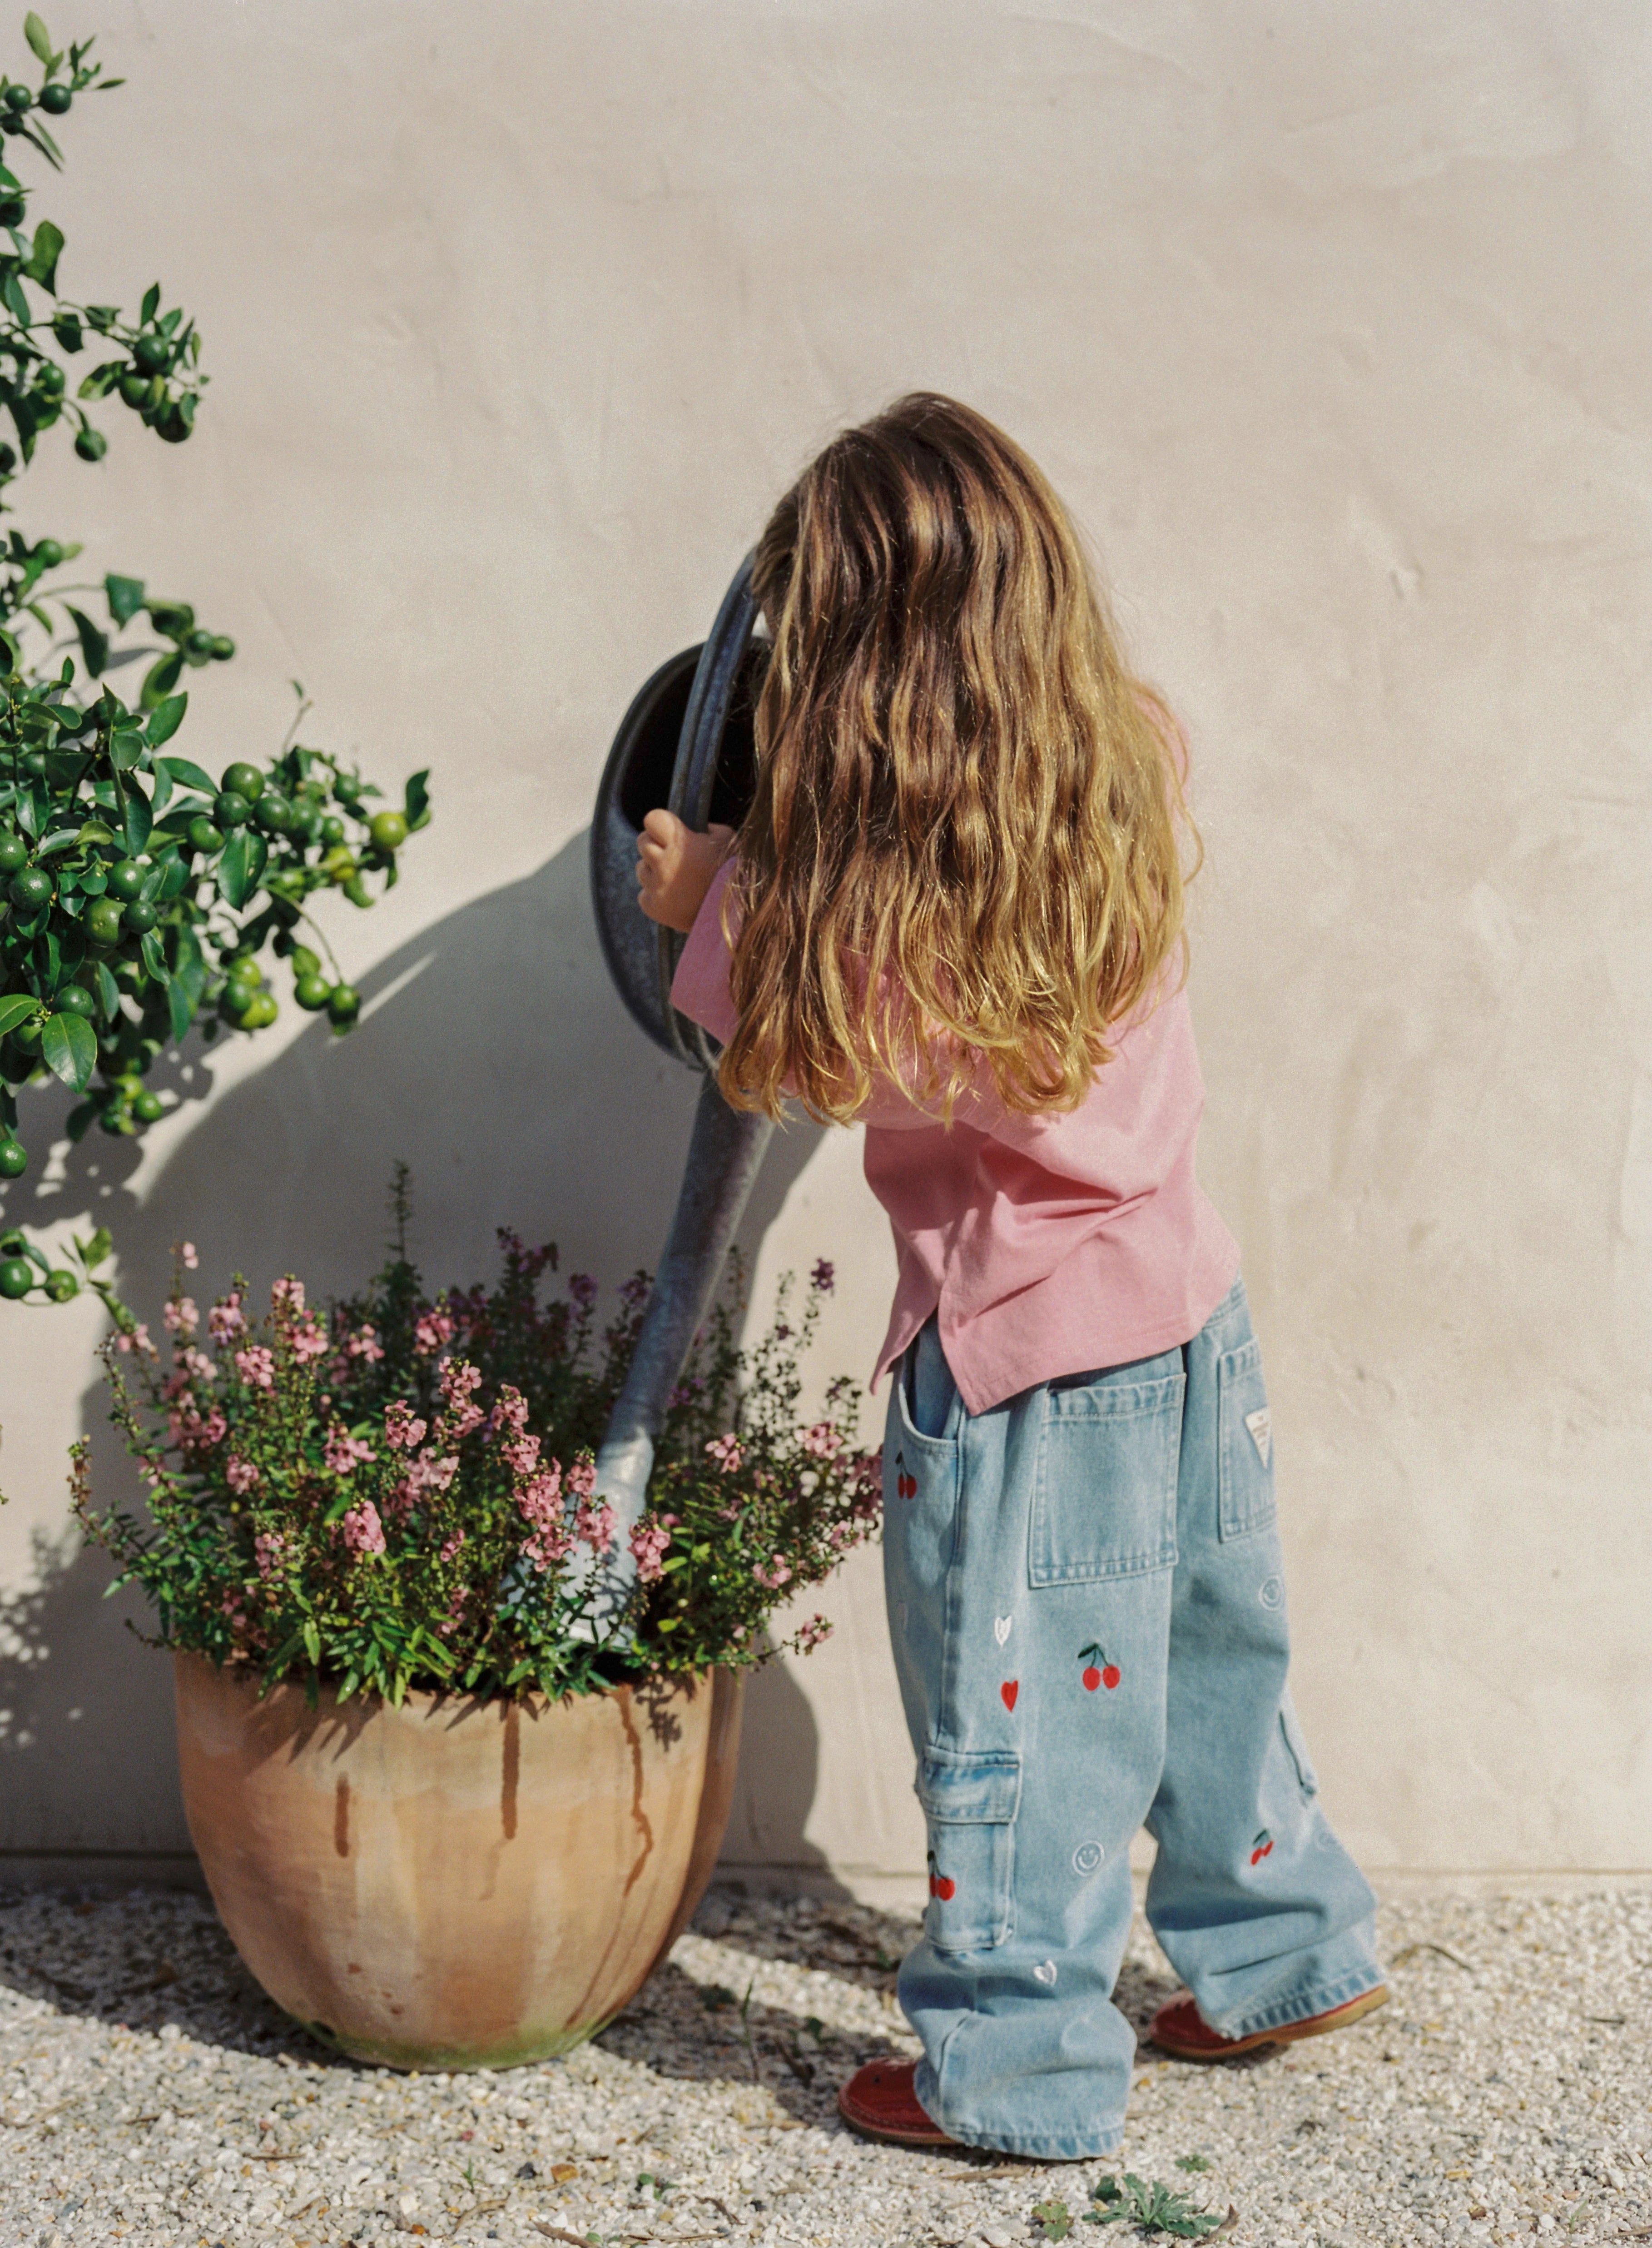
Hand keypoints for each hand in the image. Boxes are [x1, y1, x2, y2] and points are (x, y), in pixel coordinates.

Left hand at [636, 810, 734, 932]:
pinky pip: (644, 894)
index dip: (660, 823)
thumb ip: (707, 829)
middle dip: (656, 845)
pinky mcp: (652, 907)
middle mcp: (663, 864)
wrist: (735, 915)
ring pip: (641, 869)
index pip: (652, 819)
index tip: (669, 831)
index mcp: (680, 842)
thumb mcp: (725, 840)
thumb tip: (695, 829)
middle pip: (642, 842)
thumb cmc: (733, 873)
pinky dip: (656, 894)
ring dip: (655, 871)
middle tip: (674, 855)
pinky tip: (676, 897)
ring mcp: (656, 887)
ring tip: (678, 880)